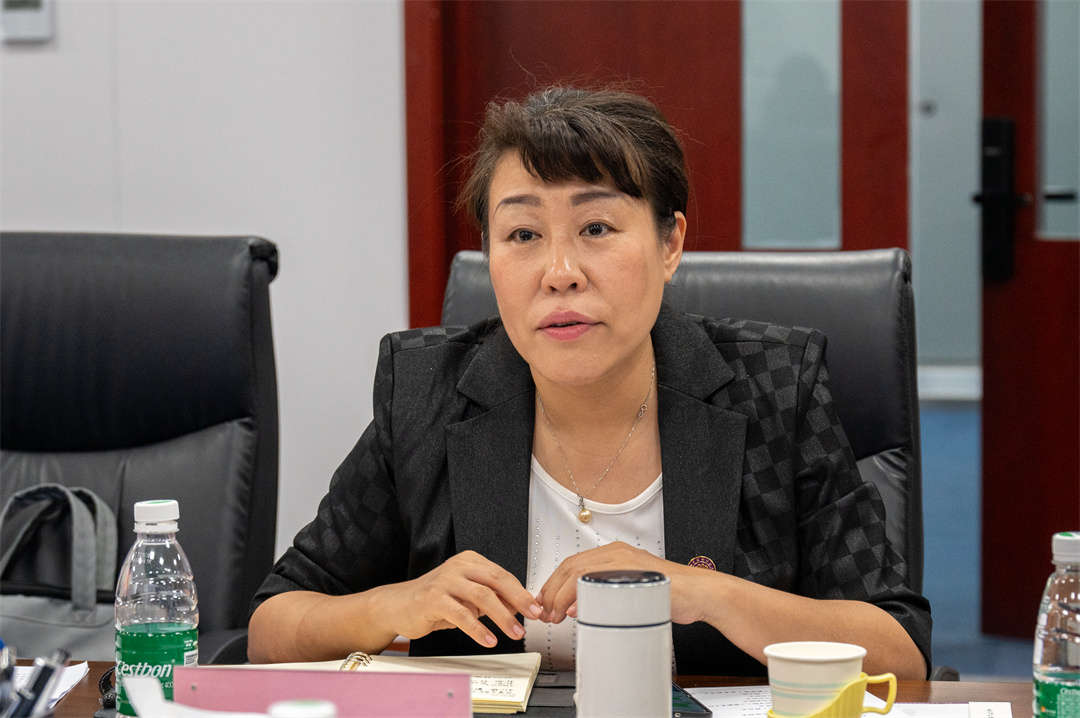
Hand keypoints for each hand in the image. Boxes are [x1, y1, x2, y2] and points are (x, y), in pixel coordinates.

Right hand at [377, 550, 542, 647]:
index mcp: (469, 561)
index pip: (502, 574)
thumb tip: (519, 607)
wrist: (398, 605)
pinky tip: (488, 640)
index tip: (536, 608)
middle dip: (519, 599)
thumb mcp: (466, 597)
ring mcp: (445, 581)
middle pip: (496, 580)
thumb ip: (490, 598)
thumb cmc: (434, 601)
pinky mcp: (433, 599)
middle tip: (533, 616)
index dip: (521, 592)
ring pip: (482, 596)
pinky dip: (477, 629)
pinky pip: (461, 614)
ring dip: (502, 616)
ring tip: (514, 632)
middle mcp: (458, 567)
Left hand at [536, 542, 712, 624]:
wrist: (699, 594)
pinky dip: (584, 595)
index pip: (572, 565)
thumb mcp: (629, 592)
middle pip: (571, 566)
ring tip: (555, 614)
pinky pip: (602, 581)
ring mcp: (626, 561)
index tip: (544, 602)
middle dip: (551, 591)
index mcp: (613, 555)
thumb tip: (576, 608)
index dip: (553, 584)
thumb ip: (604, 595)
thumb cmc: (668, 595)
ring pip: (580, 572)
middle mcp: (617, 553)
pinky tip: (577, 608)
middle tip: (545, 613)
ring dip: (561, 595)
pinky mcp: (635, 573)